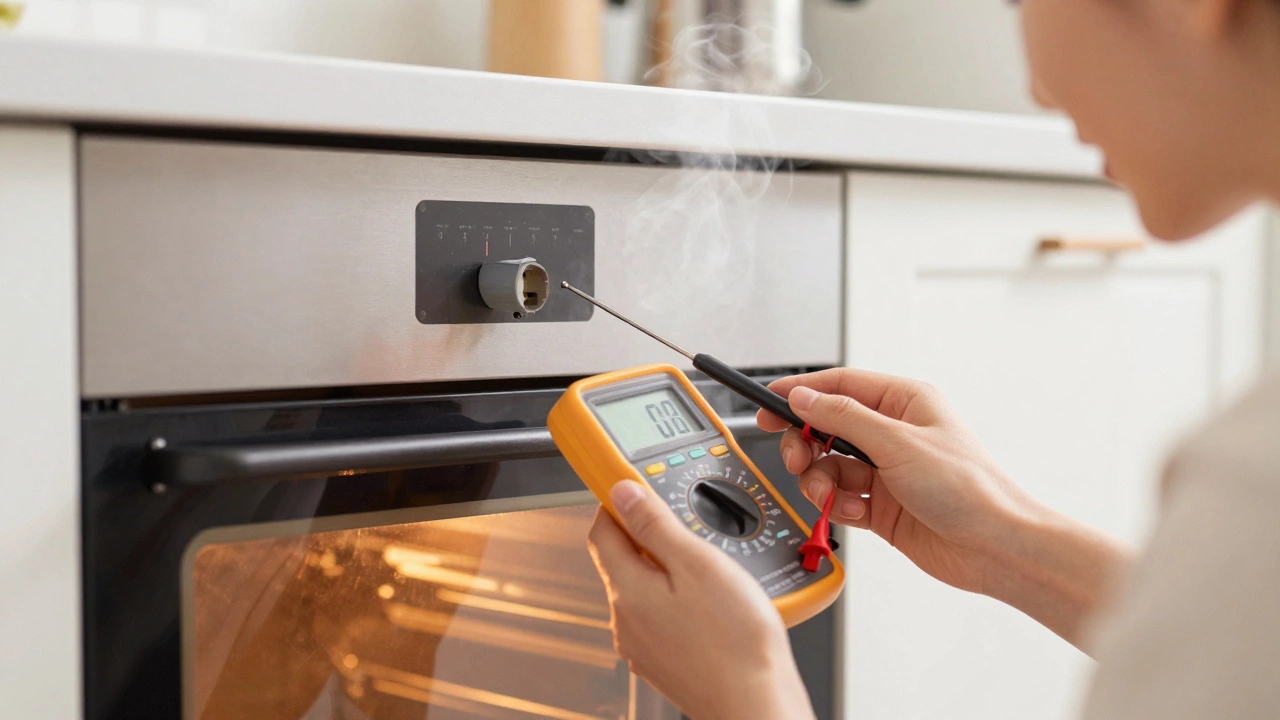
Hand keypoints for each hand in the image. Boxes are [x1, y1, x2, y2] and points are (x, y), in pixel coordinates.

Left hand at [587, 480, 815, 719]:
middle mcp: (625, 620)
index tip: (637, 486)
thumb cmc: (736, 642)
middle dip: (650, 534)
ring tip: (710, 563)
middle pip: (623, 559)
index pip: (602, 529)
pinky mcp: (664, 661)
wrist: (756, 704)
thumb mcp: (698, 563)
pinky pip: (662, 616)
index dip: (618, 501)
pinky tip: (715, 600)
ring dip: (668, 568)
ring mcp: (643, 645)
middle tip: (687, 523)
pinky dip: (680, 598)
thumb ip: (656, 524)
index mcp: (627, 590)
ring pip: (645, 588)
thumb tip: (622, 492)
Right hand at [761, 368, 1032, 593]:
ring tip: (828, 494)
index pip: (839, 386)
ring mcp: (886, 471)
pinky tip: (857, 513)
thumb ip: (843, 417)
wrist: (995, 547)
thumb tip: (804, 396)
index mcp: (904, 403)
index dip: (800, 392)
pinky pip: (840, 498)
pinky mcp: (881, 505)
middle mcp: (893, 434)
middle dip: (805, 444)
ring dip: (819, 481)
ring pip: (827, 466)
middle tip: (796, 459)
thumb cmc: (969, 488)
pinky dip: (839, 506)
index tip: (768, 403)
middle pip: (826, 427)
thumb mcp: (898, 443)